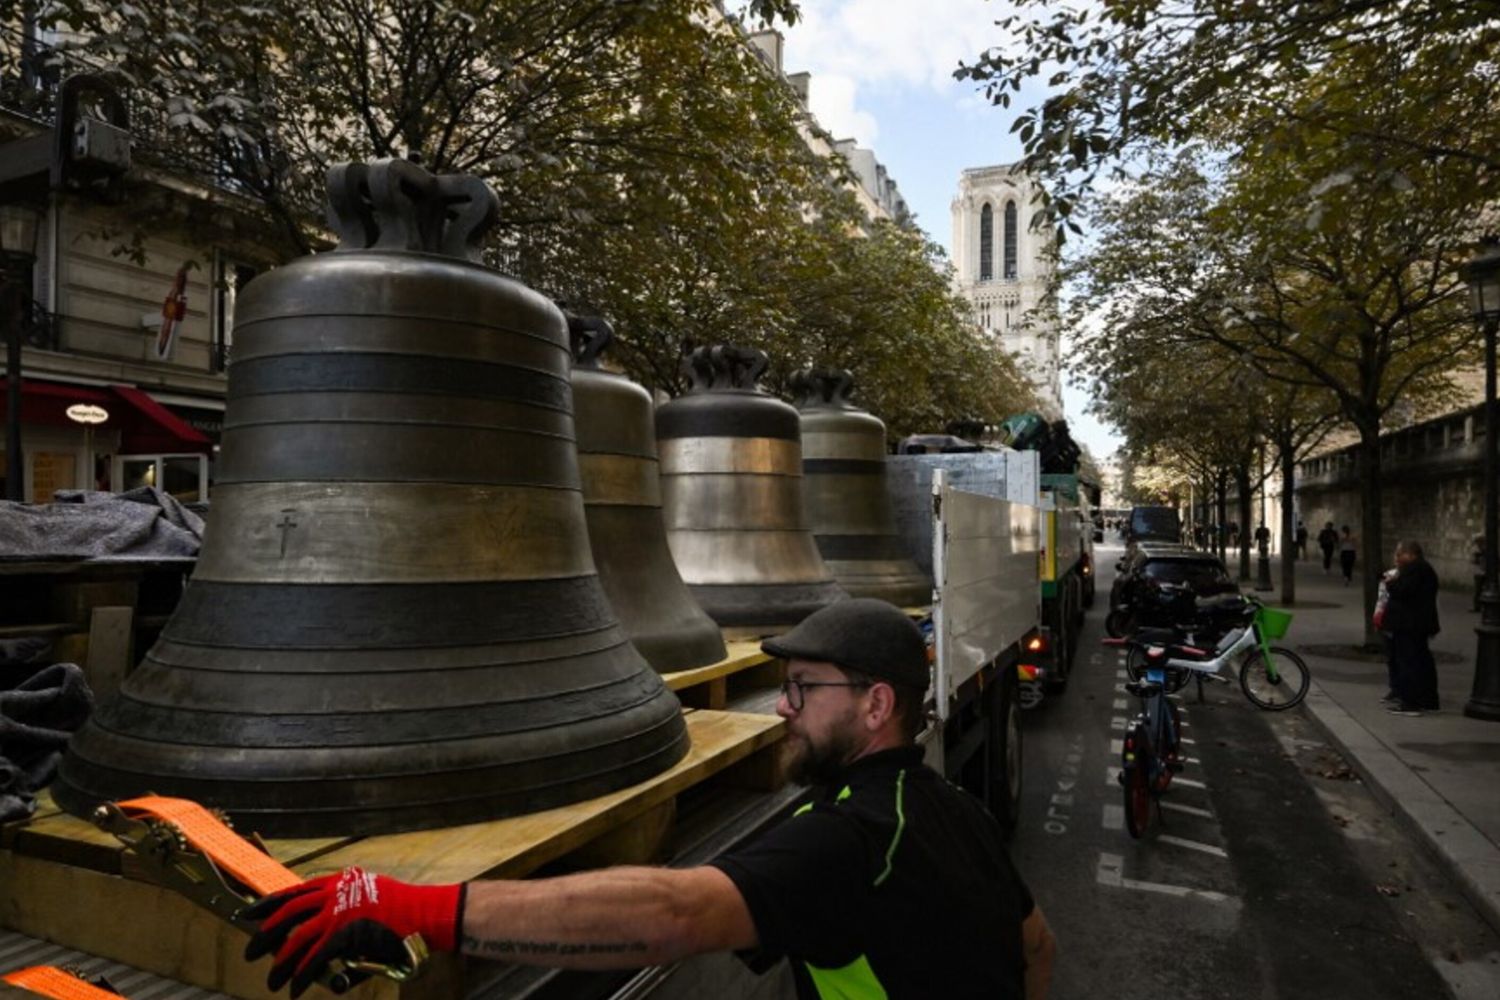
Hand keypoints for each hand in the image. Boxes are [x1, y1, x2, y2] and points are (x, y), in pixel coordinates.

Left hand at [242, 867, 461, 997]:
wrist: (426, 914)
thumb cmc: (404, 908)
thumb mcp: (369, 894)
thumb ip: (344, 907)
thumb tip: (326, 930)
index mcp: (339, 881)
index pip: (295, 891)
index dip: (268, 904)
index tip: (249, 913)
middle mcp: (335, 893)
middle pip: (288, 912)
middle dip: (264, 933)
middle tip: (250, 950)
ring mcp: (340, 913)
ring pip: (297, 939)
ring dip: (280, 962)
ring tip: (270, 978)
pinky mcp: (346, 934)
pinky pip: (314, 958)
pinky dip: (301, 974)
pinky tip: (293, 987)